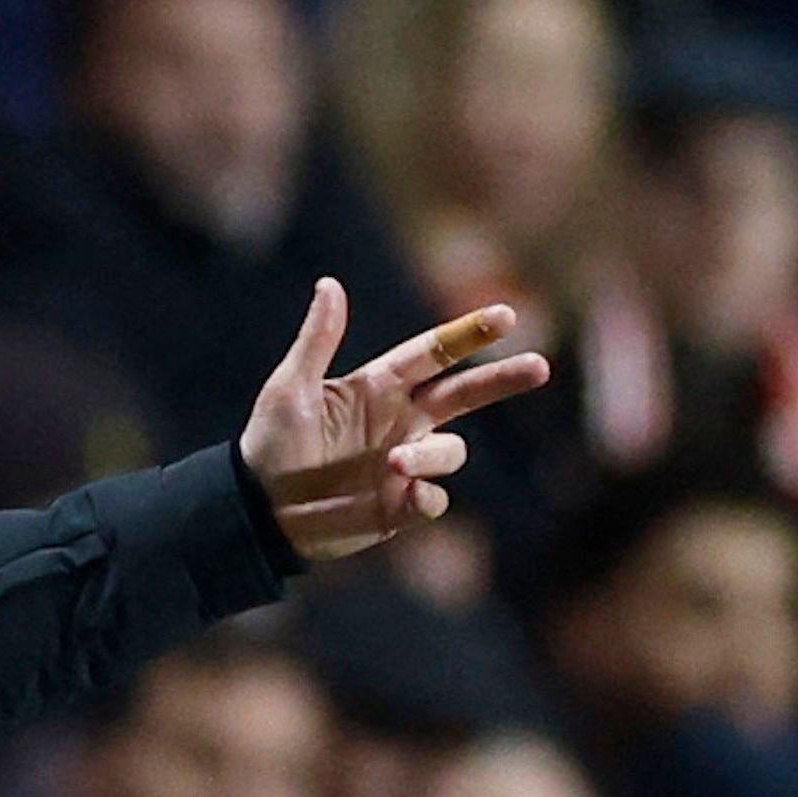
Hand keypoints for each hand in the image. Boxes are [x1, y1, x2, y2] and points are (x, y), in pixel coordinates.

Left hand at [238, 277, 550, 562]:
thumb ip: (317, 341)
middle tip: (539, 366)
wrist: (258, 511)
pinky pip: (435, 498)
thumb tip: (330, 284)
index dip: (467, 335)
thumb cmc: (270, 444)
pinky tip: (404, 494)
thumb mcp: (290, 389)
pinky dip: (427, 495)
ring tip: (392, 462)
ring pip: (451, 451)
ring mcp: (404, 462)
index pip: (433, 354)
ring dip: (431, 454)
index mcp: (378, 387)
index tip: (505, 316)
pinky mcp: (400, 504)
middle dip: (502, 379)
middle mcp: (400, 420)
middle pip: (466, 393)